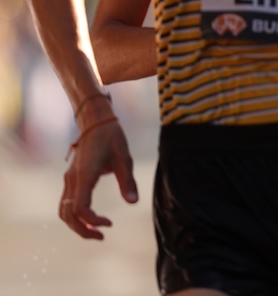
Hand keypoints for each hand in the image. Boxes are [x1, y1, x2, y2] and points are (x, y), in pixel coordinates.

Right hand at [59, 109, 137, 239]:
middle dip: (82, 230)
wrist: (95, 121)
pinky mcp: (71, 178)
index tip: (110, 223)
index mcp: (84, 175)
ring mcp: (69, 179)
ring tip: (97, 231)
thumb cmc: (111, 137)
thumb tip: (133, 202)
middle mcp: (72, 180)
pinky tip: (91, 217)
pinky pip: (67, 202)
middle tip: (102, 236)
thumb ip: (127, 180)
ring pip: (64, 210)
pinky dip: (75, 215)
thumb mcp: (124, 158)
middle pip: (67, 214)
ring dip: (77, 224)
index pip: (80, 208)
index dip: (92, 221)